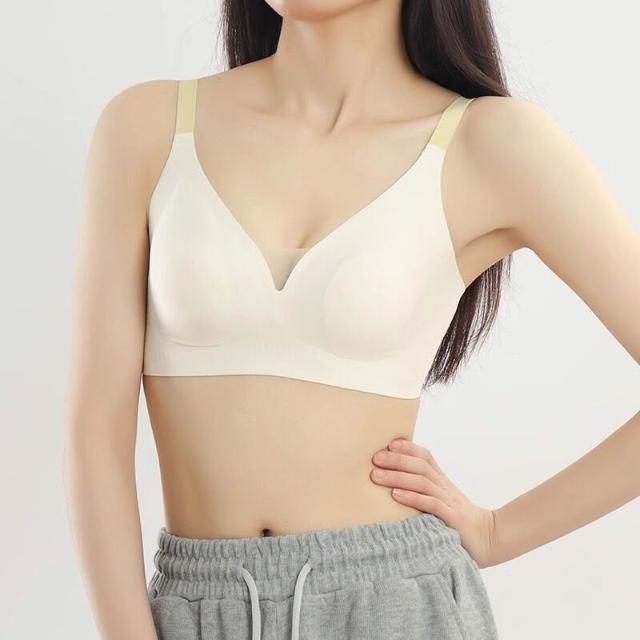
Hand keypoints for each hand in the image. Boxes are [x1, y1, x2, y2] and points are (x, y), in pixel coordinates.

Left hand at [370, 437, 497, 568]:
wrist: (489, 539)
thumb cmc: (457, 522)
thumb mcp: (439, 501)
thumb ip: (421, 491)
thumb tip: (391, 486)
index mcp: (441, 481)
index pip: (425, 456)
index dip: (408, 448)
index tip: (387, 444)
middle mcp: (444, 487)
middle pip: (420, 466)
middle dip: (396, 460)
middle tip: (374, 459)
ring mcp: (449, 501)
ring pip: (422, 482)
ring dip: (397, 477)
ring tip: (376, 476)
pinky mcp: (452, 518)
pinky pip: (431, 504)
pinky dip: (413, 498)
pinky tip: (396, 496)